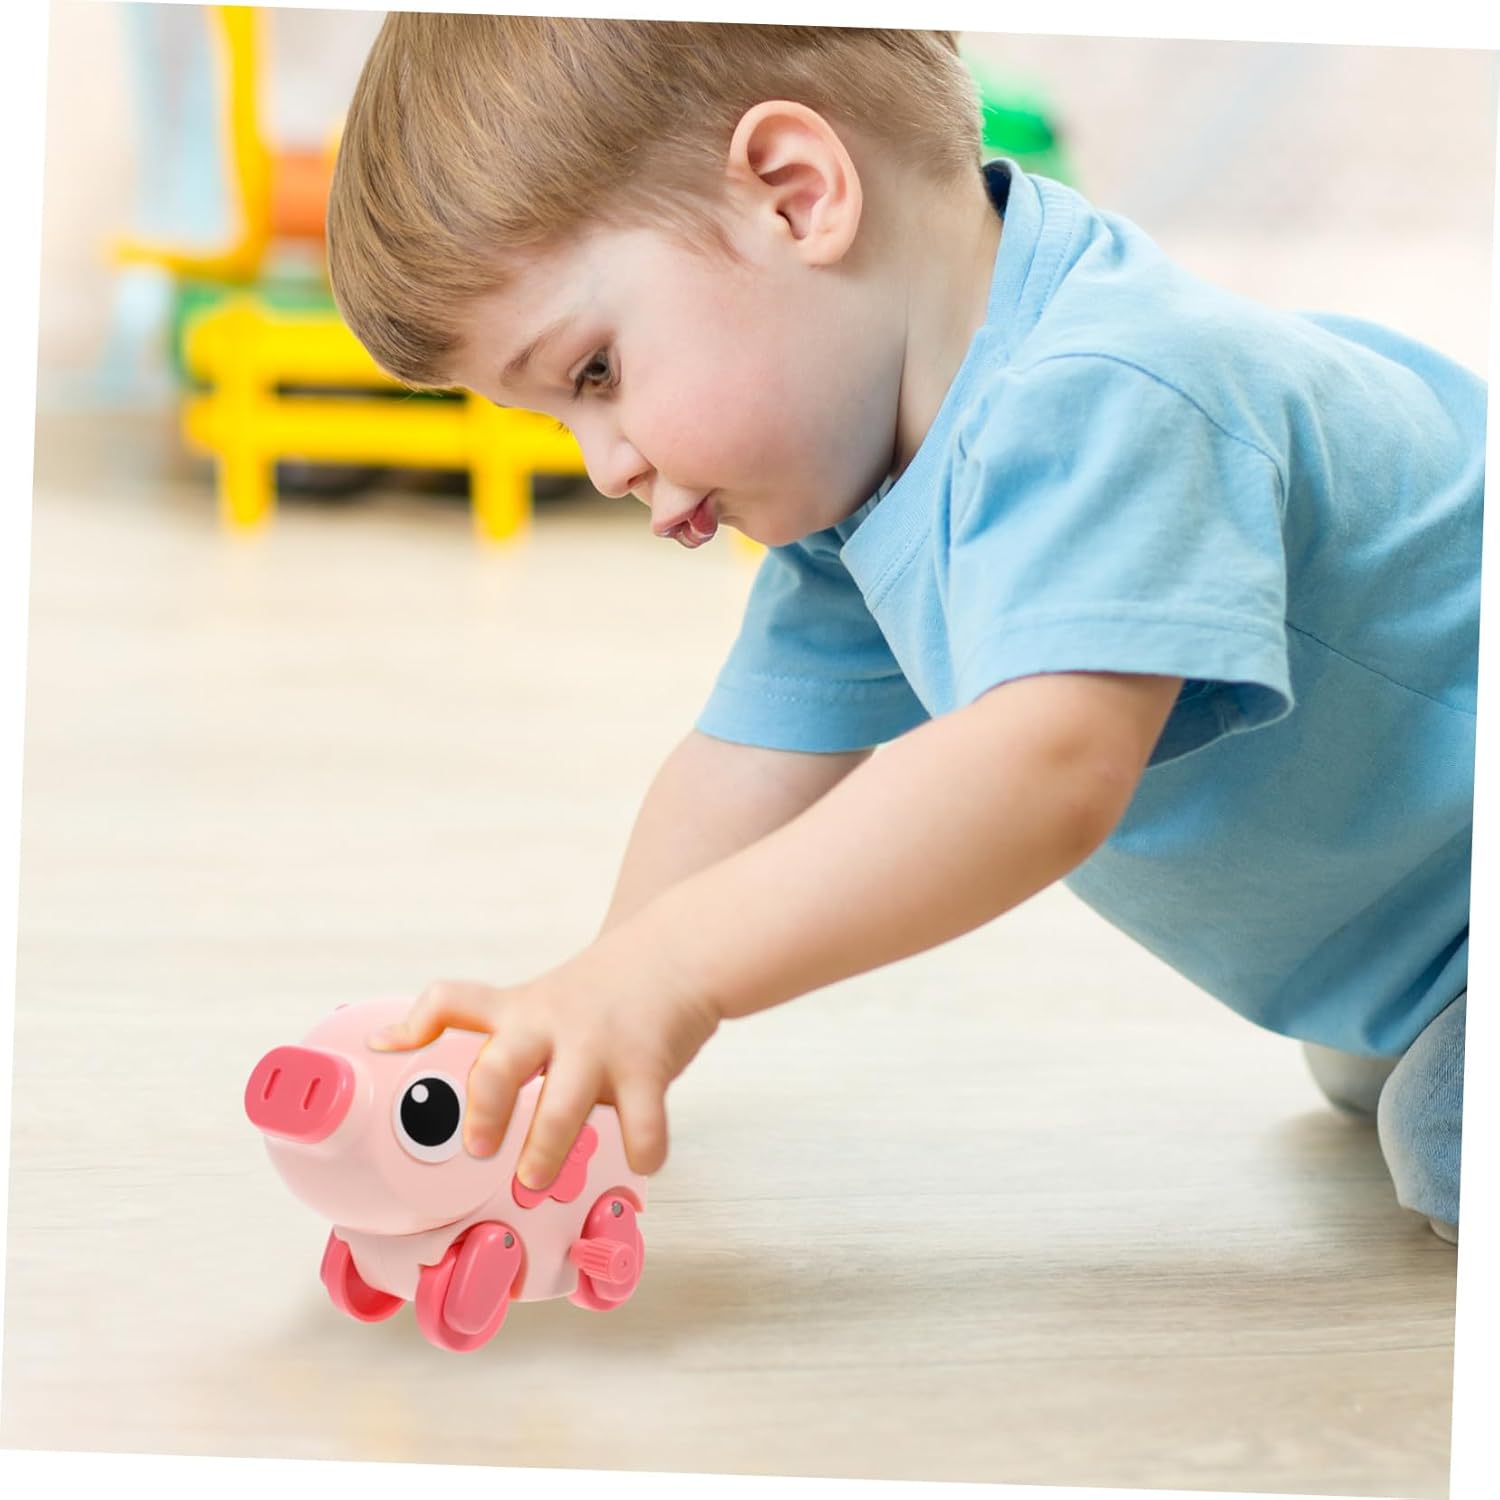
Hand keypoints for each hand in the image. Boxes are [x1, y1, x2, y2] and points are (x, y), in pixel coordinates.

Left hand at [367, 927, 721, 1189]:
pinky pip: (642, 1122)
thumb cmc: (604, 990)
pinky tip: (641, 1159)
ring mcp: (600, 1047)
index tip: (384, 1049)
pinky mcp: (648, 1066)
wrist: (678, 952)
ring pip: (562, 1106)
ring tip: (534, 1178)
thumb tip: (424, 1068)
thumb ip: (498, 1034)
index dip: (413, 1025)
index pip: (453, 1002)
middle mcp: (552, 1026)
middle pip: (500, 1066)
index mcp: (520, 1010)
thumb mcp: (542, 999)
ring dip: (545, 1150)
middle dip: (484, 1113)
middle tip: (478, 1148)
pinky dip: (642, 1150)